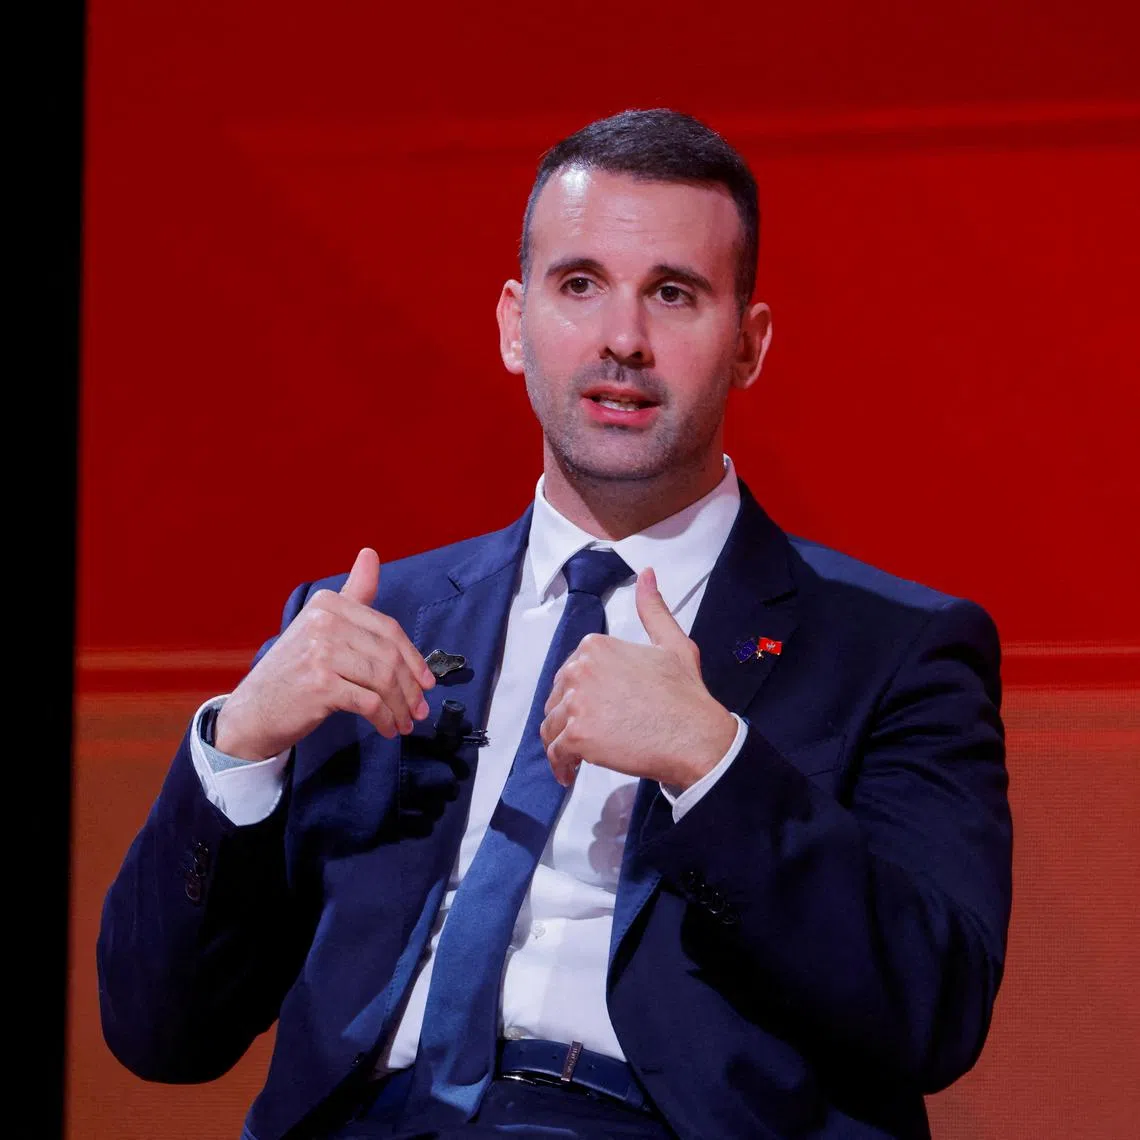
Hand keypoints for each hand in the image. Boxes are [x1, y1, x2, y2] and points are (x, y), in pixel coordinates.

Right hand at [215, 548, 435, 760]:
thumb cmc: (294, 671)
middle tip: (420, 710)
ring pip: (383, 680)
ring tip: (405, 723)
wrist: (253, 711)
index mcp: (328, 603)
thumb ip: (353, 593)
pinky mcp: (320, 685)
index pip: (388, 629)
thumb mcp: (321, 625)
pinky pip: (369, 702)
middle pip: (389, 655)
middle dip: (411, 688)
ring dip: (400, 707)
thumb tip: (370, 553)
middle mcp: (324, 622)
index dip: (414, 658)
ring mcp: (321, 652)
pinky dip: (384, 719)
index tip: (426, 682)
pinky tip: (387, 728)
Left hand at [540, 567, 736, 789]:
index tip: (594, 712)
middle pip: (557, 699)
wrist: (696, 736)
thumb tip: (647, 574)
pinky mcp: (577, 735)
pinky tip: (571, 774)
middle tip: (586, 738)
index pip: (570, 674)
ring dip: (560, 744)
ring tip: (575, 759)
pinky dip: (560, 766)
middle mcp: (580, 669)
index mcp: (596, 647)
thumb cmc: (685, 695)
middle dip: (567, 719)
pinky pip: (556, 753)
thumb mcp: (672, 643)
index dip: (580, 696)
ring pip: (551, 727)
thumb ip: (653, 609)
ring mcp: (577, 703)